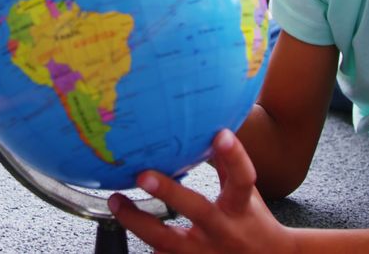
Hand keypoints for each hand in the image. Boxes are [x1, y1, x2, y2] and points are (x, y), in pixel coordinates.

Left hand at [108, 130, 293, 253]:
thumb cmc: (252, 223)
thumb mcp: (246, 194)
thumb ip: (227, 165)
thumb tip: (213, 127)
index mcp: (240, 207)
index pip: (242, 179)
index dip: (234, 157)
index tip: (221, 134)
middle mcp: (223, 230)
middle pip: (198, 210)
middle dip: (169, 192)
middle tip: (142, 175)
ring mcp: (204, 253)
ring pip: (166, 240)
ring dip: (137, 221)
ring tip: (116, 201)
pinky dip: (142, 242)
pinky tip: (124, 225)